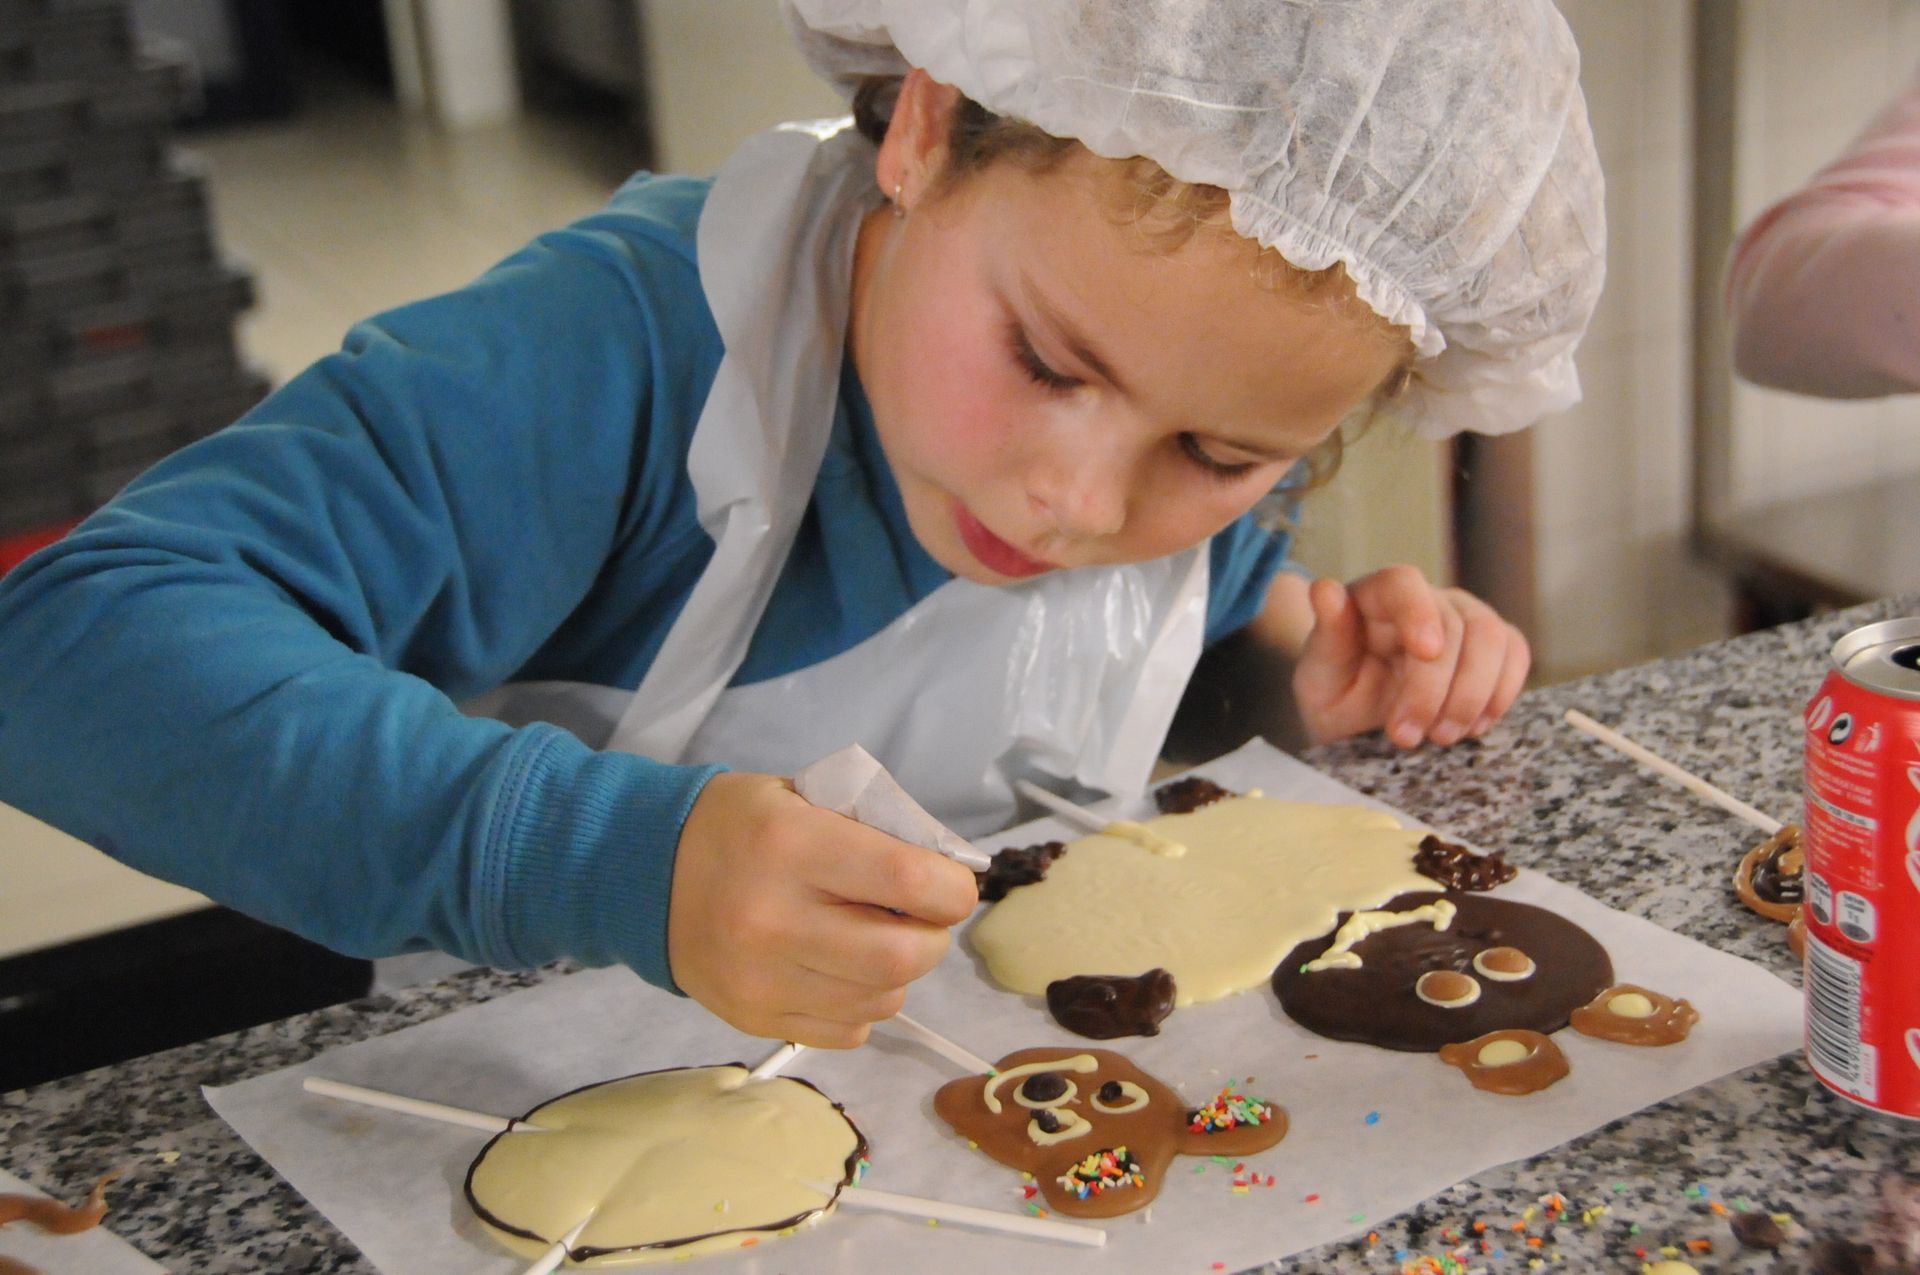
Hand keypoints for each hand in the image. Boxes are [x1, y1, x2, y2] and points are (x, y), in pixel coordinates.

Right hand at [668, 771, 979, 1048]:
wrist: (645, 872)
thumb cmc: (741, 825)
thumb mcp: (804, 798)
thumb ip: (874, 830)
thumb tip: (948, 875)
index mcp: (792, 846)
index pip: (909, 881)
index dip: (952, 889)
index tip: (950, 885)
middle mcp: (775, 919)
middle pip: (902, 956)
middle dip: (933, 938)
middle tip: (922, 920)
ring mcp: (762, 979)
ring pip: (881, 1000)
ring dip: (899, 974)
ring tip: (877, 941)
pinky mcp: (754, 1018)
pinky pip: (848, 1031)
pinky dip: (863, 1004)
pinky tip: (841, 971)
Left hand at [1290, 566, 1529, 747]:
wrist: (1360, 722)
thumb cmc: (1336, 693)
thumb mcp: (1317, 675)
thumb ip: (1326, 635)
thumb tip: (1324, 589)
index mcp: (1375, 595)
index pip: (1404, 583)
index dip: (1419, 612)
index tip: (1425, 652)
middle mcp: (1425, 598)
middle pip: (1454, 624)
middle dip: (1434, 688)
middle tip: (1406, 736)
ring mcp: (1464, 617)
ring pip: (1493, 638)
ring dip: (1472, 695)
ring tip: (1440, 737)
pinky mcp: (1492, 646)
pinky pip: (1515, 655)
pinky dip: (1500, 695)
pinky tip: (1472, 727)